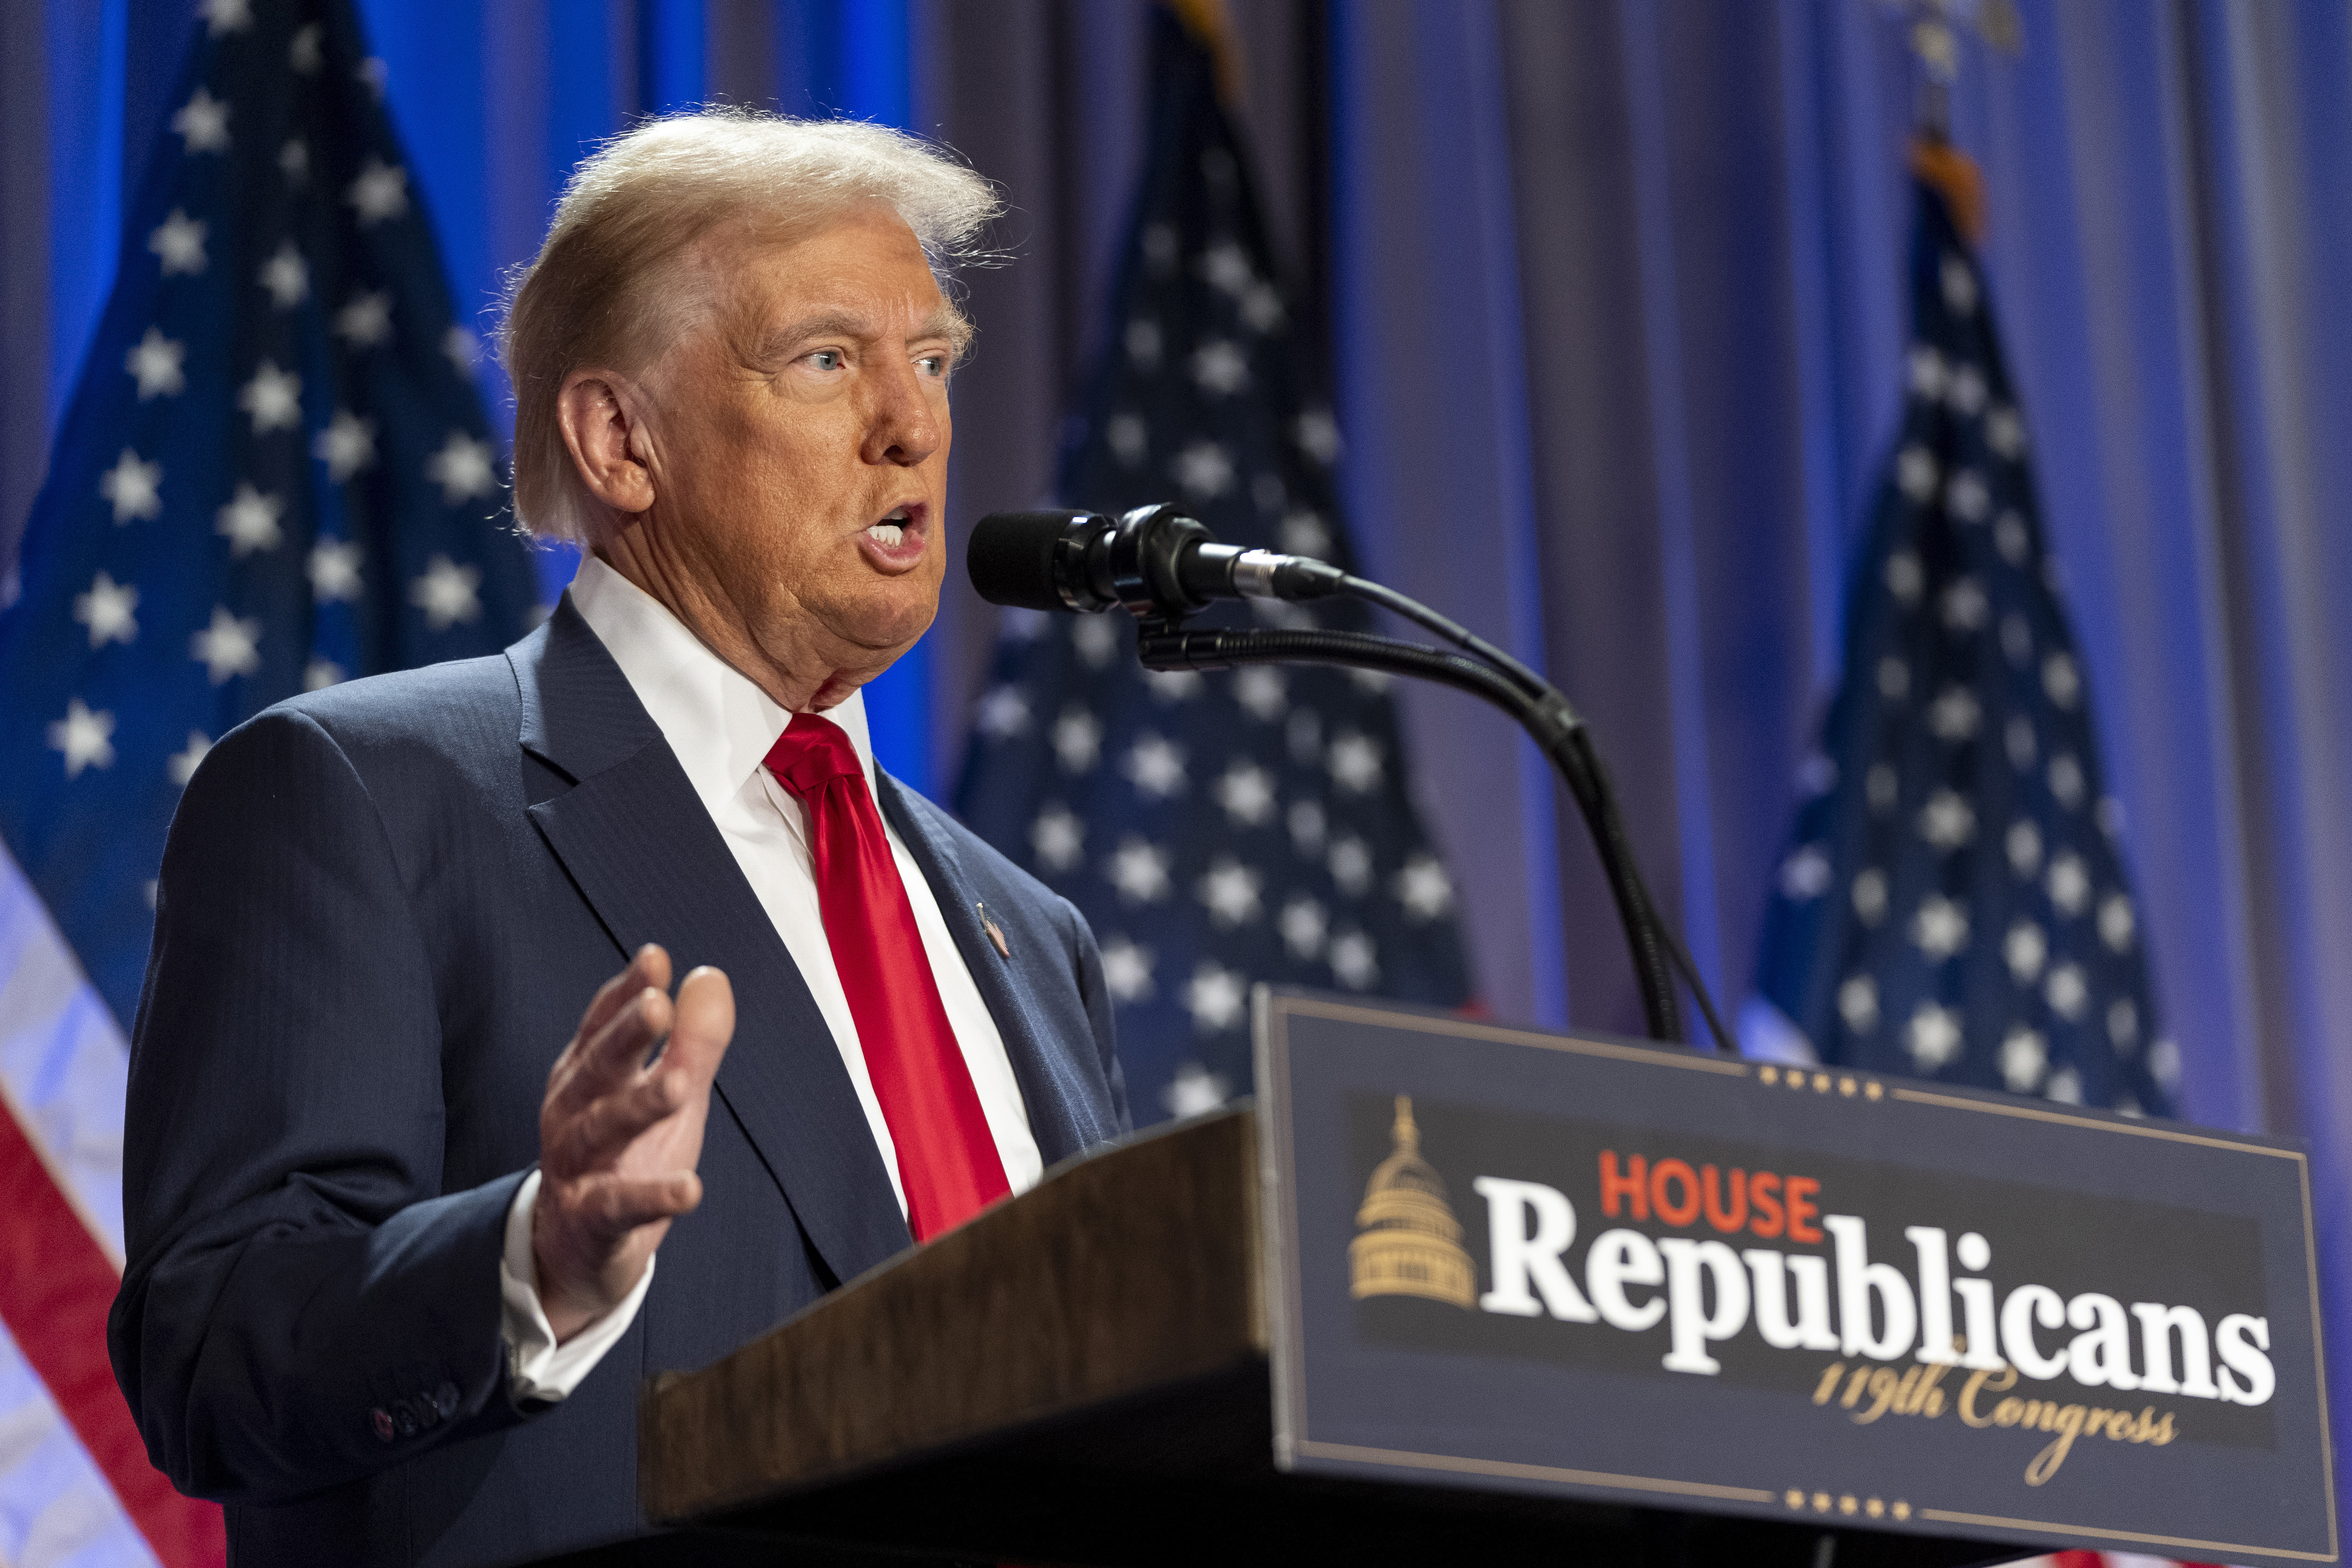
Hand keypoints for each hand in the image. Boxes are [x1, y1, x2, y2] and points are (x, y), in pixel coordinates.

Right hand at [533, 945, 733, 1341]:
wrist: (578, 1250)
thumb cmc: (627, 1155)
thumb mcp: (667, 1093)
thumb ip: (691, 1041)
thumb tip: (710, 976)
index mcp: (587, 1076)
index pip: (603, 1025)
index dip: (626, 992)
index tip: (655, 957)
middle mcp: (572, 1114)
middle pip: (597, 1068)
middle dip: (625, 1035)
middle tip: (657, 1005)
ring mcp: (575, 1168)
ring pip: (601, 1131)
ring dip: (638, 1106)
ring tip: (680, 1085)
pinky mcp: (590, 1221)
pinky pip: (619, 1206)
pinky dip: (653, 1197)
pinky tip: (691, 1189)